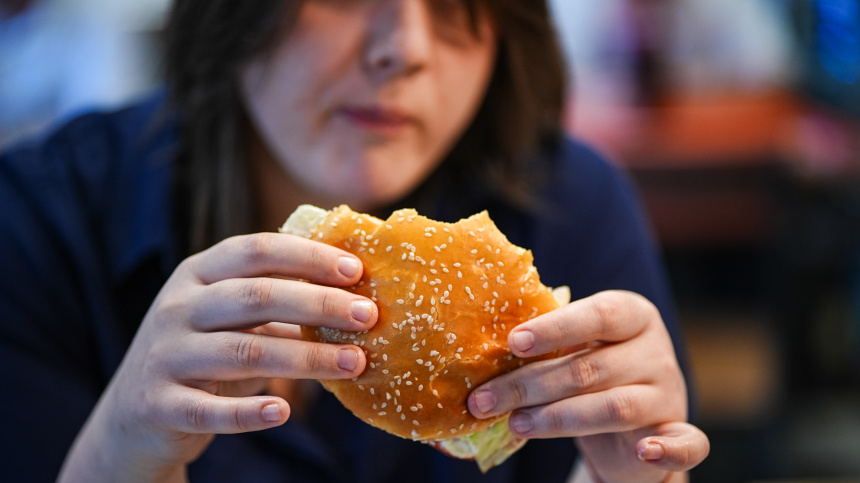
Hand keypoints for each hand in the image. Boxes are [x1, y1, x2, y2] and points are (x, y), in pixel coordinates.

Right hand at [59, 233, 377, 481]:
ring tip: (355, 364)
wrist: (132, 417)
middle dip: (319, 303)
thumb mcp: (233, 320)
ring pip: (242, 352)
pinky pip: (209, 410)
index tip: (356, 269)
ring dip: (306, 359)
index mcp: (197, 273)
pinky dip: (249, 412)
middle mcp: (177, 307)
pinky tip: (285, 411)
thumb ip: (278, 303)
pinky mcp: (158, 405)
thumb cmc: (205, 356)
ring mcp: (164, 355)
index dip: (308, 256)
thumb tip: (355, 296)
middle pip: (255, 296)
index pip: (256, 250)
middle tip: (369, 315)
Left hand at [467, 290, 708, 481]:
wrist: (636, 419)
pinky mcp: (679, 431)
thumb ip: (546, 345)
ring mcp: (669, 392)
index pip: (597, 314)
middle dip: (529, 385)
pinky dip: (667, 450)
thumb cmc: (593, 371)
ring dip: (557, 418)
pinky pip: (685, 442)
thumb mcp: (575, 349)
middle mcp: (655, 350)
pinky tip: (645, 452)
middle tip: (484, 400)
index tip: (513, 342)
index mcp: (631, 315)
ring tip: (515, 424)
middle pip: (589, 368)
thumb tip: (483, 351)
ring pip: (612, 407)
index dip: (554, 328)